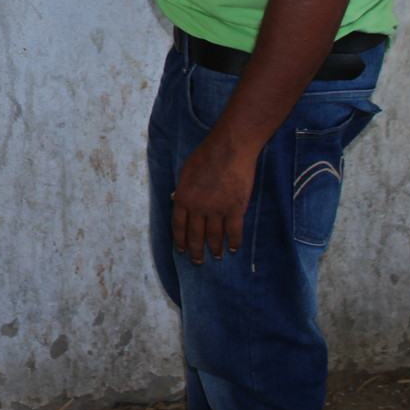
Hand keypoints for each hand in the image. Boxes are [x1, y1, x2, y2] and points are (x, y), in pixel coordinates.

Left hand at [170, 131, 258, 264]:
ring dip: (215, 249)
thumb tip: (174, 199)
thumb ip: (181, 188)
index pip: (178, 226)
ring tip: (217, 256)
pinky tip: (233, 248)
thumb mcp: (186, 170)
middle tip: (197, 262)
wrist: (229, 148)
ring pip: (214, 237)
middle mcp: (198, 207)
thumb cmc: (206, 155)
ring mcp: (217, 210)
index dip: (180, 240)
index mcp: (183, 197)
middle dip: (196, 251)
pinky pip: (234, 232)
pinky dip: (233, 242)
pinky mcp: (235, 209)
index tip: (181, 250)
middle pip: (195, 236)